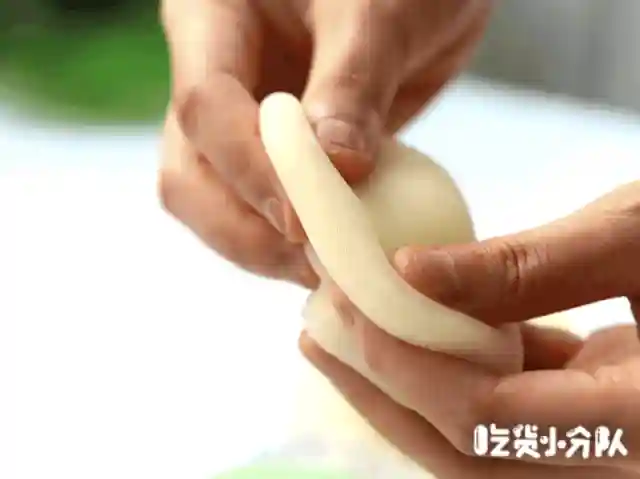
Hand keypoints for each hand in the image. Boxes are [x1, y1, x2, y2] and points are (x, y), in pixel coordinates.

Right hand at [158, 0, 490, 285]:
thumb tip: (335, 171)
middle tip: (312, 265)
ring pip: (215, 200)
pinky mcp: (271, 152)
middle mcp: (213, 73)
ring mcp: (240, 118)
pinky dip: (290, 240)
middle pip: (190, 170)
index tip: (304, 221)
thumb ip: (352, 85)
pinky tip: (330, 258)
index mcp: (214, 17)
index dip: (249, 170)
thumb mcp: (379, 12)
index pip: (206, 107)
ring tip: (325, 273)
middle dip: (243, 228)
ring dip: (263, 246)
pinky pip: (261, 205)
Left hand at [301, 181, 639, 476]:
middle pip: (465, 452)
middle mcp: (620, 462)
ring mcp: (606, 449)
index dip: (403, 366)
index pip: (486, 422)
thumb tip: (408, 271)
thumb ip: (526, 266)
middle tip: (314, 331)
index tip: (340, 305)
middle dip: (382, 390)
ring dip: (405, 385)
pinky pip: (508, 413)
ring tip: (341, 332)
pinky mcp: (595, 420)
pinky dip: (454, 372)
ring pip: (479, 443)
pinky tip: (414, 328)